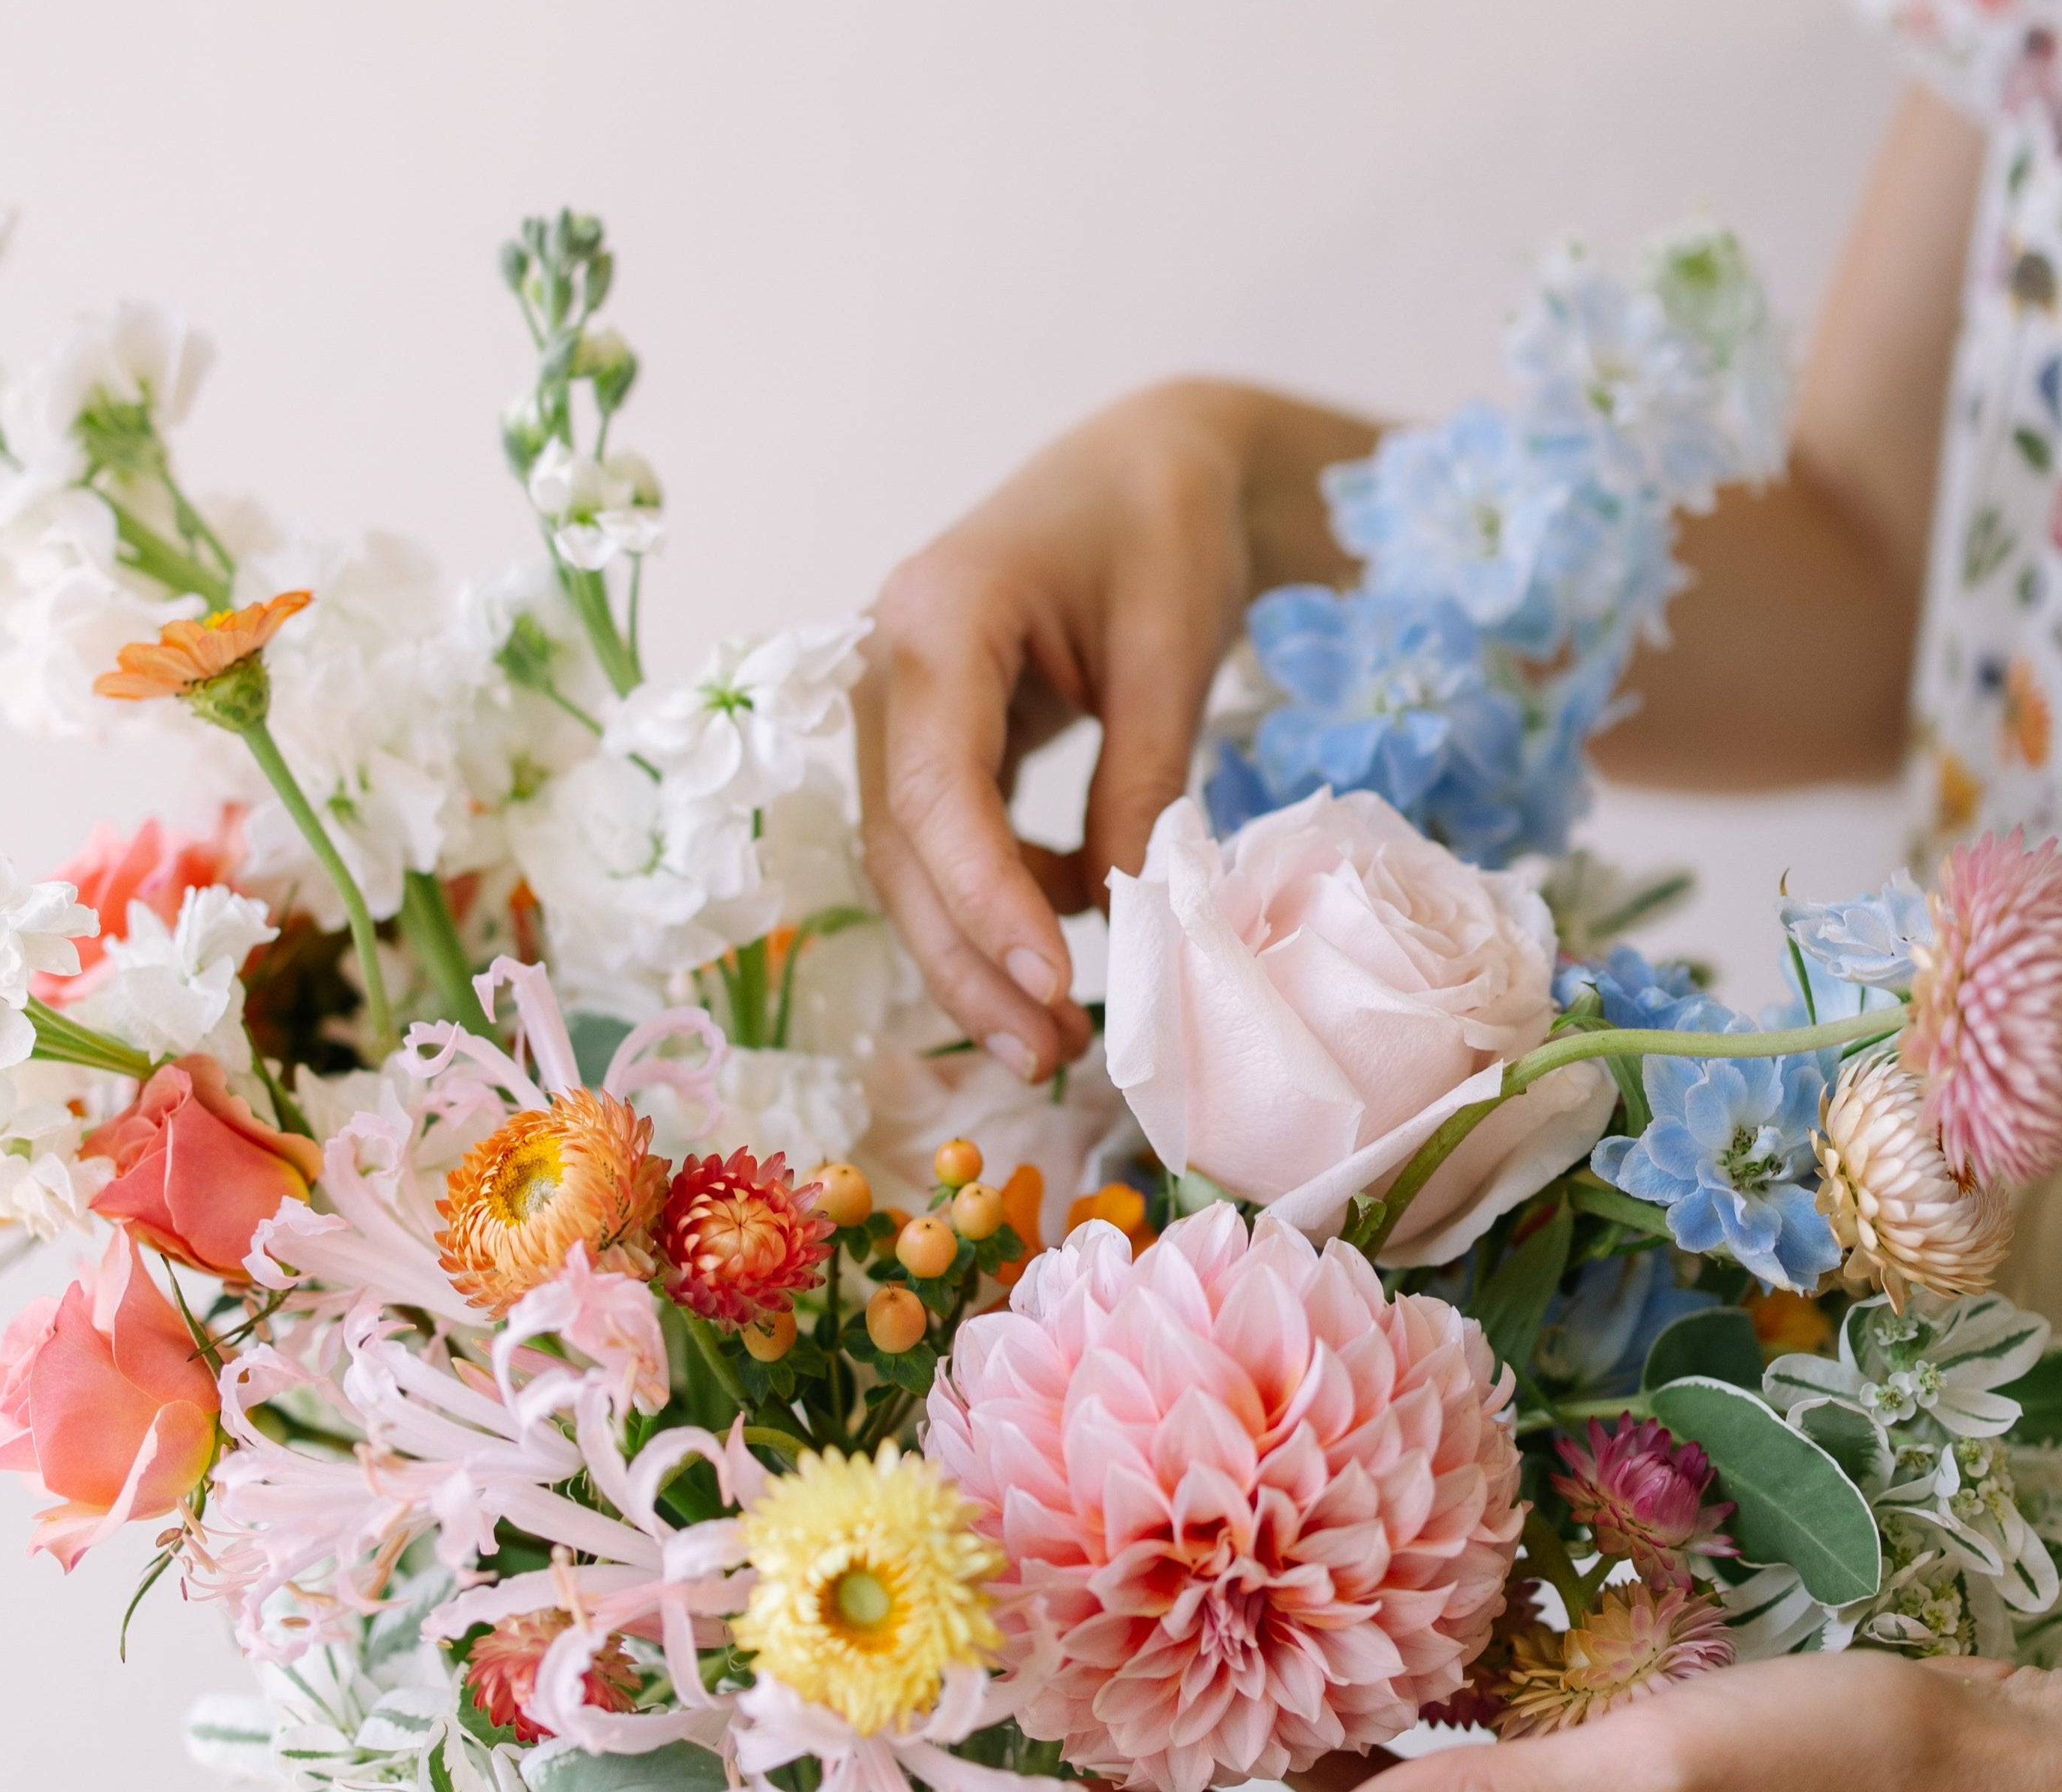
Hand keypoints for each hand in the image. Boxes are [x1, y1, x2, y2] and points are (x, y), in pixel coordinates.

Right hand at [855, 381, 1373, 1080]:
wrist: (1147, 464)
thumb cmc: (1165, 527)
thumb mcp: (1173, 646)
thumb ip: (1141, 776)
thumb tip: (1123, 914)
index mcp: (938, 619)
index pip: (936, 792)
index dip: (985, 902)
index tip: (1054, 986)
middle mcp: (888, 669)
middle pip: (903, 850)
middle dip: (968, 964)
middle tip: (1046, 1057)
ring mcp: (900, 711)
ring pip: (911, 867)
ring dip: (973, 960)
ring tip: (1051, 1043)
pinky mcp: (932, 745)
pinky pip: (945, 849)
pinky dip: (998, 909)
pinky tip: (1062, 940)